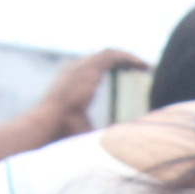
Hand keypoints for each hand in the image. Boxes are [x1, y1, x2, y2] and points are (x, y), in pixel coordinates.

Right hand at [28, 49, 147, 140]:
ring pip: (109, 53)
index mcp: (74, 79)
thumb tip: (118, 140)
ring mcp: (81, 67)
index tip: (128, 72)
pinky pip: (111, 56)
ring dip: (128, 58)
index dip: (113, 66)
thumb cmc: (63, 130)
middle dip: (123, 60)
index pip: (96, 65)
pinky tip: (140, 64)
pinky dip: (127, 58)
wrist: (49, 122)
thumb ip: (100, 128)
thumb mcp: (84, 126)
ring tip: (145, 65)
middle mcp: (77, 69)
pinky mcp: (88, 69)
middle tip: (141, 67)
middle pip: (103, 56)